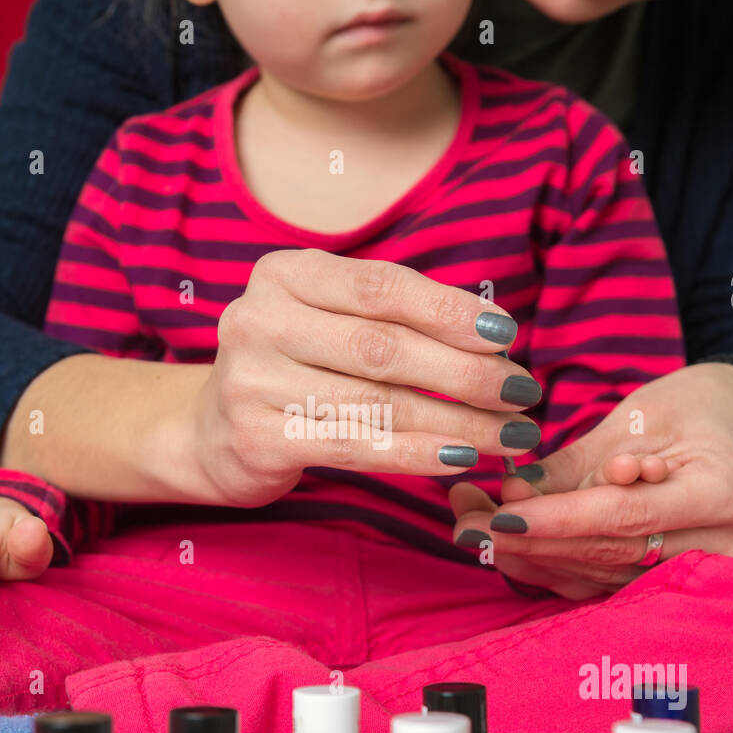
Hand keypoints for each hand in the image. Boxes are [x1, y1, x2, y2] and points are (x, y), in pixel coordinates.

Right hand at [186, 249, 547, 506]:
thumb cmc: (294, 367)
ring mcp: (252, 380)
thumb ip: (391, 317)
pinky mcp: (257, 437)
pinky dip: (419, 454)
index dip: (451, 311)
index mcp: (285, 274)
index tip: (507, 335)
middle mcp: (260, 319)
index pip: (383, 287)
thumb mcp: (328, 322)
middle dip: (466, 372)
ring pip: (378, 402)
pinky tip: (462, 458)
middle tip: (521, 393)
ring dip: (457, 422)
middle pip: (385, 346)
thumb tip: (494, 337)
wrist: (210, 430)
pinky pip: (358, 446)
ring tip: (509, 435)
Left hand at [448, 363, 732, 598]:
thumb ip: (575, 466)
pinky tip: (507, 547)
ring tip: (473, 527)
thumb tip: (510, 495)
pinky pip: (604, 583)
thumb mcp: (635, 419)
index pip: (625, 515)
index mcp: (723, 493)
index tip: (500, 513)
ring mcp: (704, 570)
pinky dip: (552, 566)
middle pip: (608, 552)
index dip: (557, 518)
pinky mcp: (676, 581)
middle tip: (466, 522)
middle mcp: (724, 544)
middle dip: (529, 540)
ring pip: (599, 575)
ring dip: (529, 556)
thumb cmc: (689, 409)